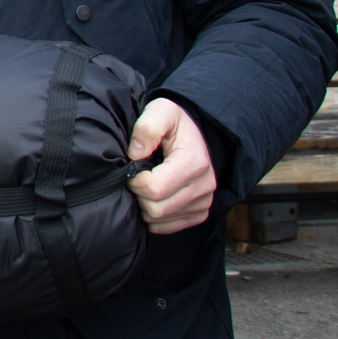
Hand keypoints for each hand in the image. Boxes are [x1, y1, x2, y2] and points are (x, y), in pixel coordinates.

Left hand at [127, 97, 216, 233]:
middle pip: (156, 209)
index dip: (135, 180)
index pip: (154, 189)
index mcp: (195, 163)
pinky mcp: (199, 213)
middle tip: (137, 177)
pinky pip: (166, 227)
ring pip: (159, 220)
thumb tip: (135, 153)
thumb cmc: (173, 123)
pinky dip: (154, 216)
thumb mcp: (161, 110)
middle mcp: (204, 186)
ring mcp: (203, 202)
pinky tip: (154, 196)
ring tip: (147, 183)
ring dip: (144, 204)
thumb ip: (147, 126)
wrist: (193, 134)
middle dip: (138, 194)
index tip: (133, 167)